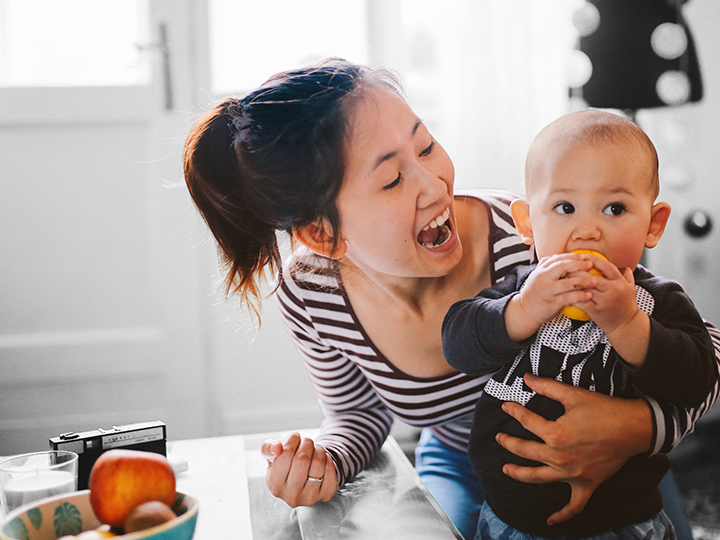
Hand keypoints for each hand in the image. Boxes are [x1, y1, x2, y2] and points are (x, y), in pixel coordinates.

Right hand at [260, 432, 338, 506]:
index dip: (292, 440)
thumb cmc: (286, 464)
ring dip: (318, 449)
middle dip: (306, 443)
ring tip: (313, 448)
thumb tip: (277, 447)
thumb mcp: (272, 455)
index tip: (294, 437)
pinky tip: (322, 459)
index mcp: (274, 485)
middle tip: (305, 441)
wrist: (304, 477)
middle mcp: (291, 496)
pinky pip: (330, 470)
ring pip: (318, 463)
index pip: (285, 455)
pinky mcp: (326, 495)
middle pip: (302, 459)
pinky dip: (327, 459)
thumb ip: (269, 448)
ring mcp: (309, 497)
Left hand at [496, 374, 651, 525]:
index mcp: (554, 434)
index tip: (506, 406)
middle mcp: (559, 457)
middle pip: (525, 451)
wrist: (634, 427)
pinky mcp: (587, 484)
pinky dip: (562, 516)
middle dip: (508, 443)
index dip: (513, 411)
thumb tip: (526, 378)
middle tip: (499, 438)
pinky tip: (550, 521)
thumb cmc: (604, 409)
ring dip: (519, 474)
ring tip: (506, 470)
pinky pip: (573, 506)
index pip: (526, 421)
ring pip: (538, 478)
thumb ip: (547, 386)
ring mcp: (572, 474)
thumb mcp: (573, 394)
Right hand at [507, 254, 595, 340]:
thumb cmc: (534, 293)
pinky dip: (579, 296)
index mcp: (540, 271)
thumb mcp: (536, 277)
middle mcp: (543, 278)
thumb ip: (546, 266)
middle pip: (563, 267)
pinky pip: (568, 298)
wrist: (525, 311)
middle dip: (579, 265)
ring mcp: (548, 291)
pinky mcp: (552, 303)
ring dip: (583, 281)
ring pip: (568, 283)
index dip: (572, 257)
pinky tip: (588, 295)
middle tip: (591, 265)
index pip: (558, 259)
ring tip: (595, 281)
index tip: (584, 256)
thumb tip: (557, 256)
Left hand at [570, 257, 637, 334]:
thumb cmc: (626, 305)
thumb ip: (627, 276)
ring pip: (585, 289)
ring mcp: (605, 301)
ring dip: (572, 284)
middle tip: (566, 267)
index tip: (583, 256)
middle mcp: (613, 290)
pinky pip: (581, 302)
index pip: (606, 267)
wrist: (626, 325)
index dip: (594, 260)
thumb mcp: (631, 289)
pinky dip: (572, 297)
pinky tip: (564, 294)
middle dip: (577, 271)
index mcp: (620, 282)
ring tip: (562, 279)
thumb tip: (623, 265)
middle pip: (592, 277)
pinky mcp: (597, 311)